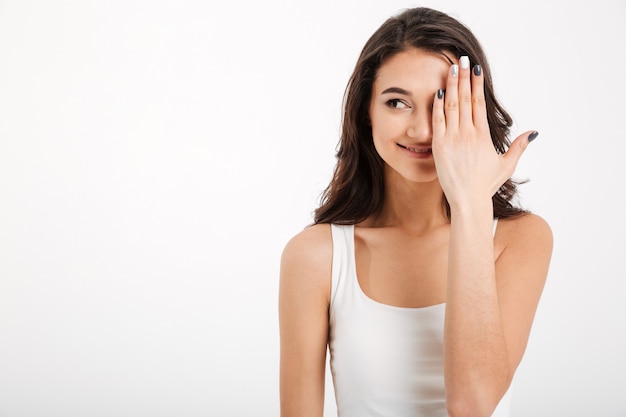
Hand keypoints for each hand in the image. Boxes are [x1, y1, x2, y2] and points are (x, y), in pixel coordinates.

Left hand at [431, 56, 536, 208]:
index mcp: (483, 136)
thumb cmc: (485, 184)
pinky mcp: (439, 146)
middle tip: (462, 59)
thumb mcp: (506, 165)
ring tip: (450, 68)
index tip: (476, 69)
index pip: (479, 103)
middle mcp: (468, 134)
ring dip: (450, 86)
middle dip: (463, 78)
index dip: (477, 84)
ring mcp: (452, 139)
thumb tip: (533, 133)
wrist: (468, 200)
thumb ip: (518, 147)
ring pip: (451, 106)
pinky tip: (438, 92)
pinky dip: (438, 106)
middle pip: (465, 99)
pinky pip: (438, 121)